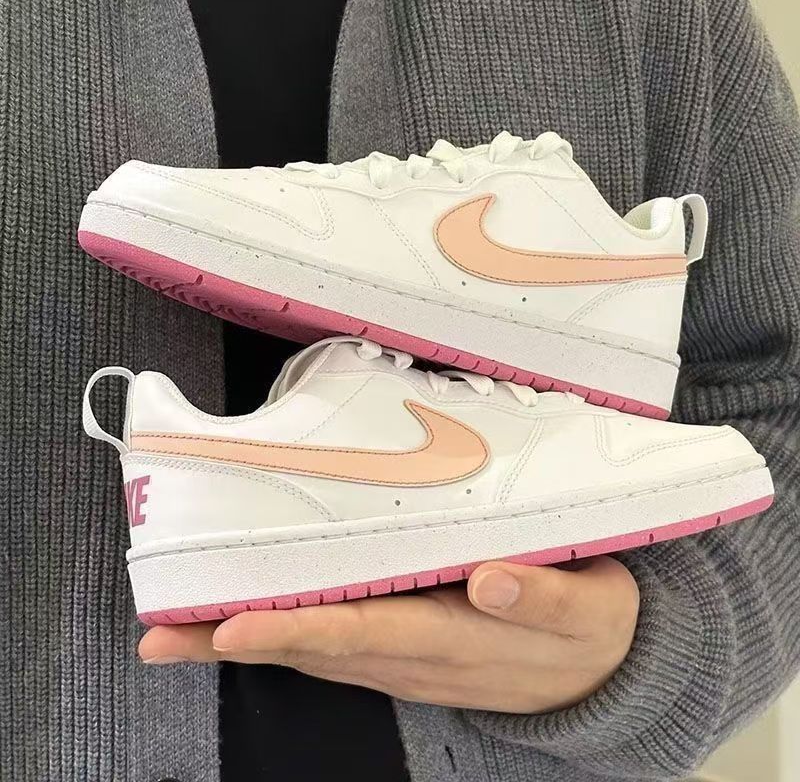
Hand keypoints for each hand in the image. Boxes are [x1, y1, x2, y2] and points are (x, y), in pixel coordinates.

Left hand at [138, 555, 638, 713]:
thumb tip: (489, 581)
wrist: (601, 666)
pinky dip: (282, 636)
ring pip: (315, 651)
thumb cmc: (592, 626)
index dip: (299, 632)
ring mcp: (405, 657)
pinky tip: (246, 622)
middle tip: (163, 634)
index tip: (234, 627)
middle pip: (316, 649)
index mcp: (458, 639)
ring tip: (178, 629)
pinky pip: (333, 645)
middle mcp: (416, 655)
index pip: (365, 633)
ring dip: (245, 641)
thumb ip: (544, 598)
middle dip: (238, 641)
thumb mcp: (590, 609)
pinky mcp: (405, 646)